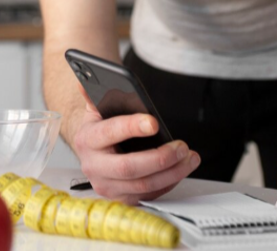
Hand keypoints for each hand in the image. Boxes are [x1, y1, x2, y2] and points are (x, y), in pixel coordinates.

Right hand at [71, 102, 199, 204]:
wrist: (92, 151)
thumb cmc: (100, 127)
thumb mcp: (96, 109)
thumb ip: (96, 93)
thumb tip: (89, 78)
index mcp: (87, 139)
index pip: (109, 132)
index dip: (131, 127)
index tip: (153, 122)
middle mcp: (93, 166)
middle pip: (128, 168)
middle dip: (160, 158)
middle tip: (181, 147)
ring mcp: (106, 185)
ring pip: (142, 185)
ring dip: (172, 172)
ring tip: (190, 157)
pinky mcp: (120, 198)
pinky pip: (148, 195)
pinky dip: (168, 183)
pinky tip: (180, 169)